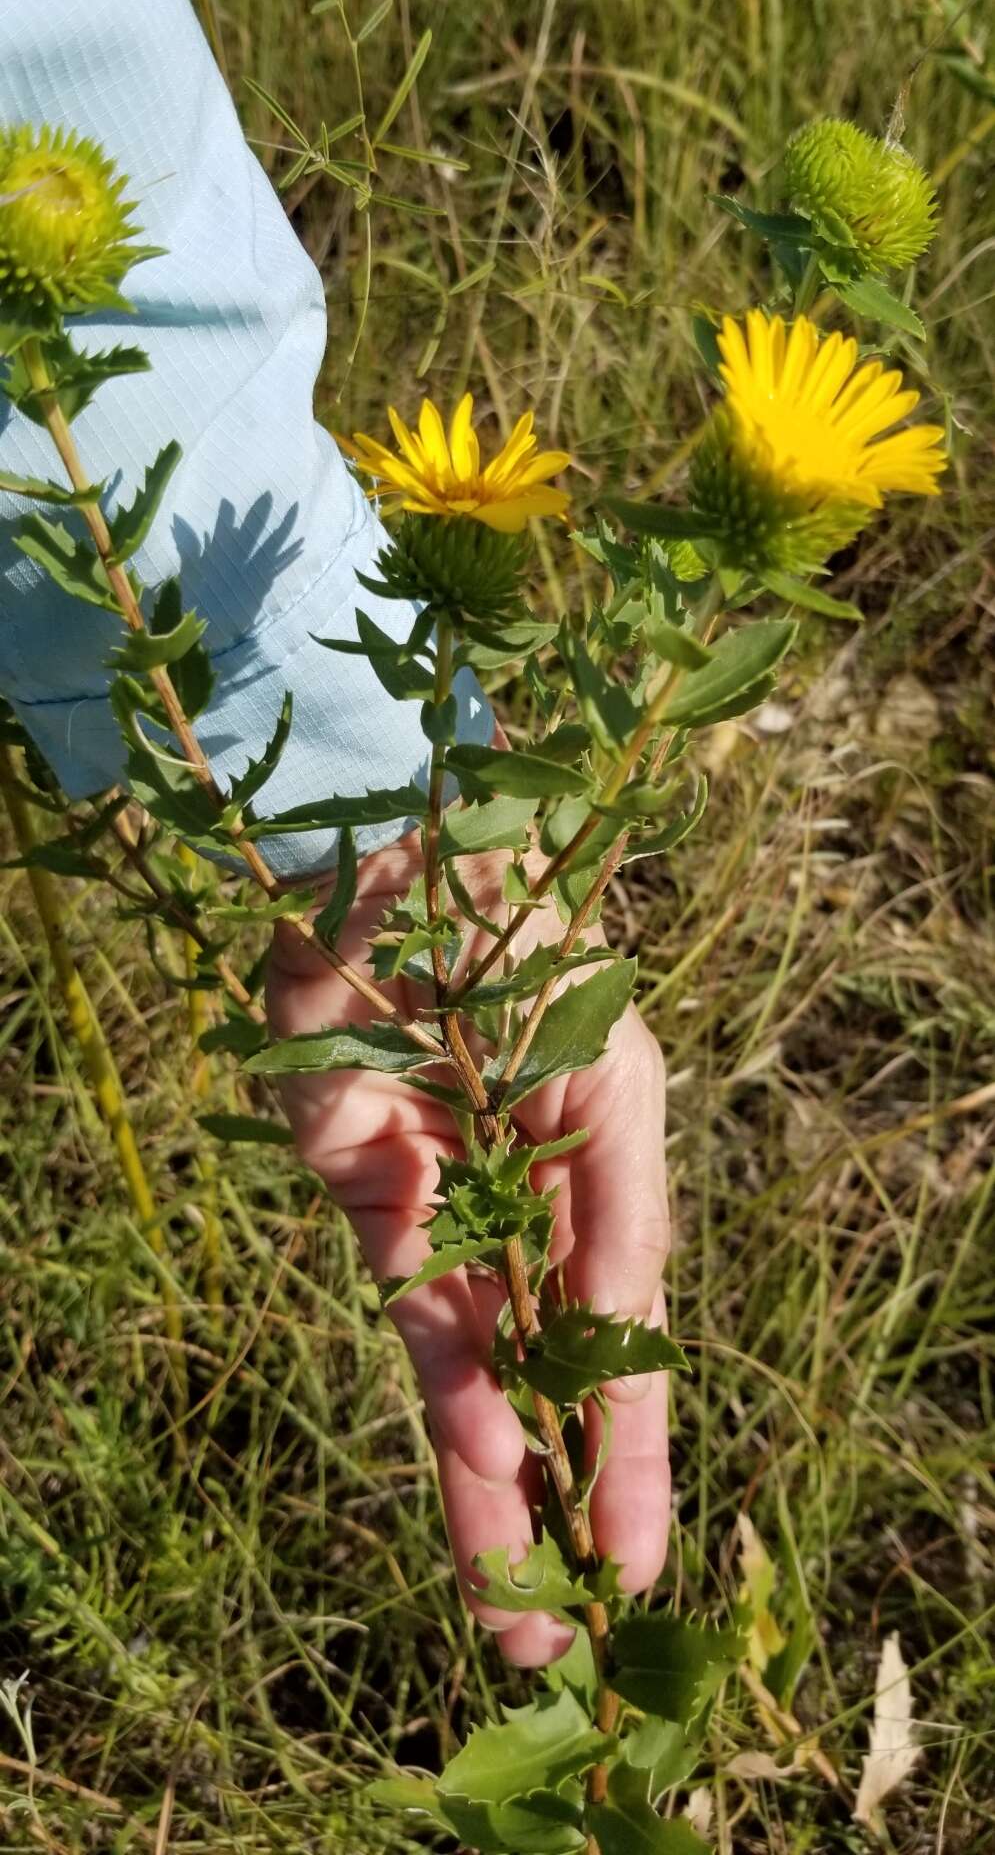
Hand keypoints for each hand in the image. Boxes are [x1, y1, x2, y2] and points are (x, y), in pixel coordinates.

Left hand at [266, 833, 669, 1665]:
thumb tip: (577, 1342)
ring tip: (508, 1604)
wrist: (416, 842)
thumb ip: (607, 1218)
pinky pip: (414, 1293)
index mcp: (594, 1176)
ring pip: (465, 1367)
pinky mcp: (359, 1179)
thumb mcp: (614, 1083)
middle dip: (547, 1506)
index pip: (613, 1339)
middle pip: (534, 1379)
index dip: (623, 1453)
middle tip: (553, 1640)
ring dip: (487, 1482)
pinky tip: (484, 1458)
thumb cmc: (538, 943)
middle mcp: (514, 1207)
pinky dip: (448, 1378)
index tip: (635, 1561)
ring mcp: (437, 1200)